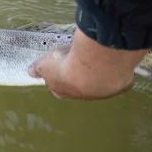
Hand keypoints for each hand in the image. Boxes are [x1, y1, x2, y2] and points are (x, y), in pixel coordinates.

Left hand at [28, 28, 146, 99]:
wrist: (95, 68)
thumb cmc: (67, 66)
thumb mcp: (46, 64)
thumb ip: (38, 68)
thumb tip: (30, 71)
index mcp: (64, 91)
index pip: (58, 88)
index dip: (57, 78)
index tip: (59, 68)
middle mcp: (84, 94)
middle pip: (79, 86)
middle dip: (78, 75)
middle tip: (78, 61)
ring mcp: (104, 91)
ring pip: (100, 82)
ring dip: (98, 72)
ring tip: (97, 57)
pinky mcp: (120, 85)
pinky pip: (118, 78)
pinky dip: (117, 72)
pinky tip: (115, 62)